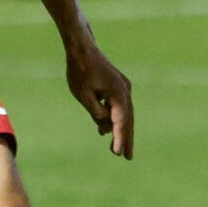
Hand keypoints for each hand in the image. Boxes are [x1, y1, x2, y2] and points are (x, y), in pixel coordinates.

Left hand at [66, 43, 133, 159]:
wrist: (82, 49)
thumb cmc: (80, 71)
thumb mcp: (84, 95)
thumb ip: (96, 113)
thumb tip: (105, 126)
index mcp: (119, 93)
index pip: (120, 121)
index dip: (120, 138)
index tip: (118, 153)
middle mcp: (125, 91)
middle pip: (127, 119)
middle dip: (126, 138)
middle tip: (127, 157)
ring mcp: (122, 88)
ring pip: (123, 114)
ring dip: (119, 130)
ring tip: (116, 149)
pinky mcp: (117, 86)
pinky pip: (118, 106)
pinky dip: (114, 118)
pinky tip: (105, 131)